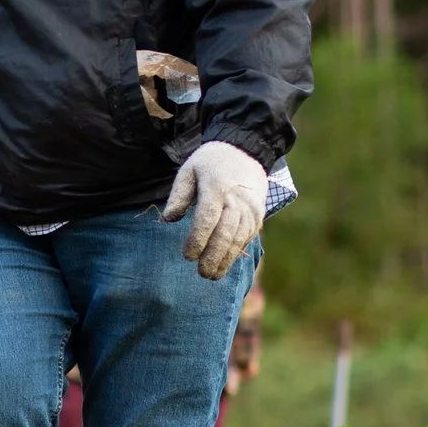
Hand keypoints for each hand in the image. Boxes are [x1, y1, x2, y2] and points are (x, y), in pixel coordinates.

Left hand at [163, 140, 265, 279]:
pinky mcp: (259, 214)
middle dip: (214, 256)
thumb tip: (168, 219)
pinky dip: (237, 252)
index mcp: (217, 188)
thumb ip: (178, 195)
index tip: (187, 256)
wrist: (246, 151)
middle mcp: (237, 200)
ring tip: (213, 275)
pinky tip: (226, 264)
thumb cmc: (210, 162)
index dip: (198, 239)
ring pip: (239, 238)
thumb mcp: (188, 170)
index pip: (207, 218)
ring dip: (227, 259)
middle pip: (226, 233)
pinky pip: (248, 237)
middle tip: (202, 274)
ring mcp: (251, 208)